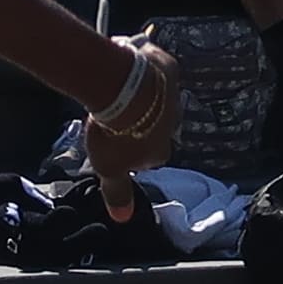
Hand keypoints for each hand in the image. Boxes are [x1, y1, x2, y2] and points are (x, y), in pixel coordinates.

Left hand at [76, 38, 182, 179]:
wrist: (121, 89)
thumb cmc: (114, 133)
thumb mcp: (109, 169)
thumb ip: (117, 192)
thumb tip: (122, 217)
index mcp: (161, 151)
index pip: (149, 156)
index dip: (131, 150)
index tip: (114, 144)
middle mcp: (173, 125)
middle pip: (155, 127)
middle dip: (139, 122)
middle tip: (113, 116)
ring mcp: (172, 95)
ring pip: (158, 99)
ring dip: (143, 96)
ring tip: (117, 91)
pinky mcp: (168, 68)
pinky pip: (158, 69)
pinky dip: (147, 68)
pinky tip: (130, 66)